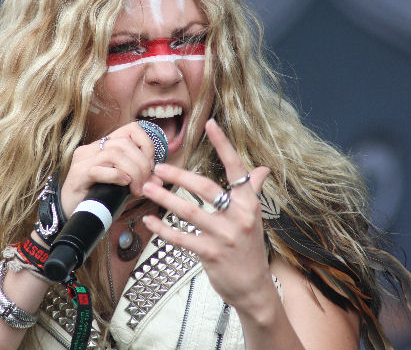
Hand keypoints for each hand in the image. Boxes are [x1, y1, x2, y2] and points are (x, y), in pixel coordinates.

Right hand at [60, 122, 161, 215]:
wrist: (68, 212)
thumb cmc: (95, 196)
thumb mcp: (122, 186)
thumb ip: (139, 179)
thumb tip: (160, 179)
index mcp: (102, 146)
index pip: (130, 129)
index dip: (146, 144)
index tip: (151, 165)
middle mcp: (91, 149)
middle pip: (124, 143)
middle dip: (141, 163)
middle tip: (145, 183)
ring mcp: (83, 161)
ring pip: (114, 153)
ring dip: (132, 171)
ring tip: (136, 188)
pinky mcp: (78, 176)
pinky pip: (99, 169)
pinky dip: (116, 176)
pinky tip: (124, 184)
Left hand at [141, 119, 273, 308]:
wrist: (254, 288)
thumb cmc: (250, 249)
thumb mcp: (255, 218)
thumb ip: (254, 191)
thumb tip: (263, 169)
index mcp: (249, 204)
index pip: (237, 169)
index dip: (223, 145)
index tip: (210, 124)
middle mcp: (239, 217)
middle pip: (207, 189)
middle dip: (180, 177)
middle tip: (158, 168)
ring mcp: (225, 236)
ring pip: (190, 212)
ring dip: (165, 199)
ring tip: (148, 189)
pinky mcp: (211, 254)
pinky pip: (182, 238)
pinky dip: (163, 229)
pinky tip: (150, 221)